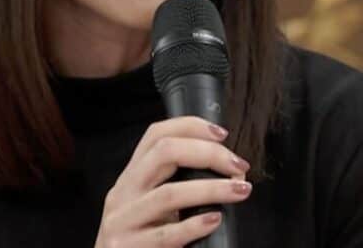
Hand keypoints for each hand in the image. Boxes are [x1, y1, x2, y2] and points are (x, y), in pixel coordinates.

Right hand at [94, 117, 251, 246]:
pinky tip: (215, 220)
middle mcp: (123, 192)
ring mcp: (122, 220)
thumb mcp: (151, 205)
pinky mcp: (127, 247)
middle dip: (207, 153)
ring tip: (240, 190)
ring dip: (211, 189)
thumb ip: (175, 185)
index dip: (190, 126)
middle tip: (238, 166)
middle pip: (163, 153)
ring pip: (168, 194)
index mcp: (131, 176)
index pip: (156, 134)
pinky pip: (165, 235)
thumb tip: (228, 171)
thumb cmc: (140, 239)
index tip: (222, 134)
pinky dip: (194, 225)